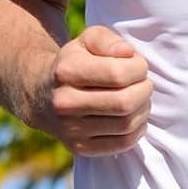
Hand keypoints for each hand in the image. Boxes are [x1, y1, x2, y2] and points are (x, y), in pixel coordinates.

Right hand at [41, 27, 151, 156]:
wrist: (42, 95)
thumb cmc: (77, 63)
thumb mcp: (87, 41)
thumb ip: (108, 40)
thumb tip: (127, 53)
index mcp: (66, 72)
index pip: (119, 74)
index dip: (139, 69)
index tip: (138, 66)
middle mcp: (64, 103)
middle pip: (125, 102)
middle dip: (145, 90)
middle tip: (144, 84)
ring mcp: (70, 129)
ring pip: (127, 124)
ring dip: (143, 109)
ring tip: (138, 98)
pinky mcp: (79, 148)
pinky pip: (122, 143)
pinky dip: (137, 130)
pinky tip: (133, 116)